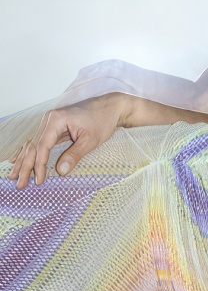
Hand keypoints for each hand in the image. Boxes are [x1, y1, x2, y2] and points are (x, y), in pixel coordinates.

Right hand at [8, 92, 131, 188]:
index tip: (39, 180)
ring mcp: (50, 122)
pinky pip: (38, 141)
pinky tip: (16, 160)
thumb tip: (61, 171)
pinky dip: (28, 152)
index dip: (39, 165)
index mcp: (56, 120)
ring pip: (32, 144)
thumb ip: (75, 155)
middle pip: (32, 145)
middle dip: (25, 166)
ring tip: (13, 177)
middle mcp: (49, 119)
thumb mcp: (90, 140)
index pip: (42, 146)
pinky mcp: (53, 126)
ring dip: (23, 161)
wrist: (110, 106)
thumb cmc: (102, 120)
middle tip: (19, 184)